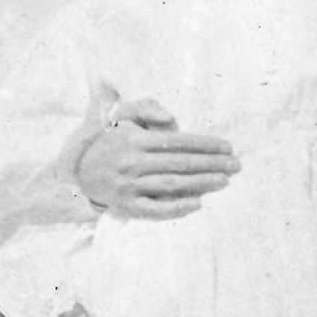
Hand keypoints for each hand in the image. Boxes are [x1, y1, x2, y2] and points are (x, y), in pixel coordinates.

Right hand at [77, 98, 239, 218]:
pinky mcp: (128, 207)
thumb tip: (171, 117)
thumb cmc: (112, 141)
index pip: (178, 142)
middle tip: (236, 165)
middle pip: (181, 164)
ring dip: (202, 183)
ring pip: (173, 185)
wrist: (80, 171)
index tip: (228, 147)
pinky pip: (157, 209)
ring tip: (225, 180)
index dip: (205, 144)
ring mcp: (130, 186)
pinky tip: (198, 203)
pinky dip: (178, 207)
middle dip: (212, 164)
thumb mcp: (122, 116)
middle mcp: (132, 162)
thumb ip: (145, 106)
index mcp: (135, 139)